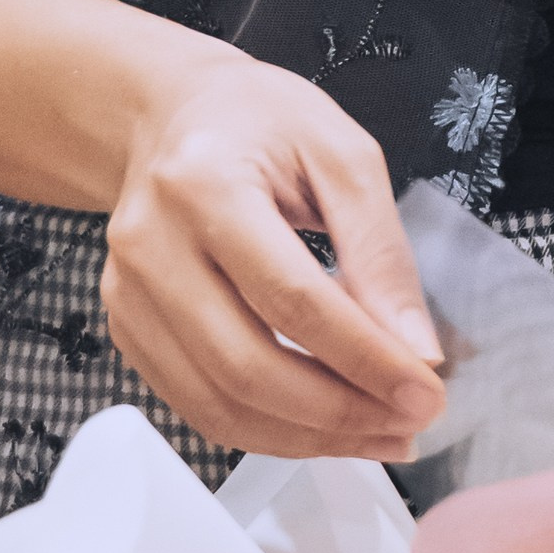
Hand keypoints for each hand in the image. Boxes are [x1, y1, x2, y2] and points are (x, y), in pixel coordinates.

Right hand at [101, 45, 445, 461]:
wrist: (172, 115)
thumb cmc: (258, 122)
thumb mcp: (342, 155)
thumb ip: (380, 252)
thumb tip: (415, 351)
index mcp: (203, 185)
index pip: (292, 298)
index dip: (364, 358)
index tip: (426, 392)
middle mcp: (151, 245)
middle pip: (246, 364)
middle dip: (339, 411)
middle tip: (410, 423)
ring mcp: (128, 294)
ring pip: (217, 402)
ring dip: (307, 438)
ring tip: (378, 434)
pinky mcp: (127, 327)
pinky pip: (196, 405)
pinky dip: (266, 430)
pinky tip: (322, 425)